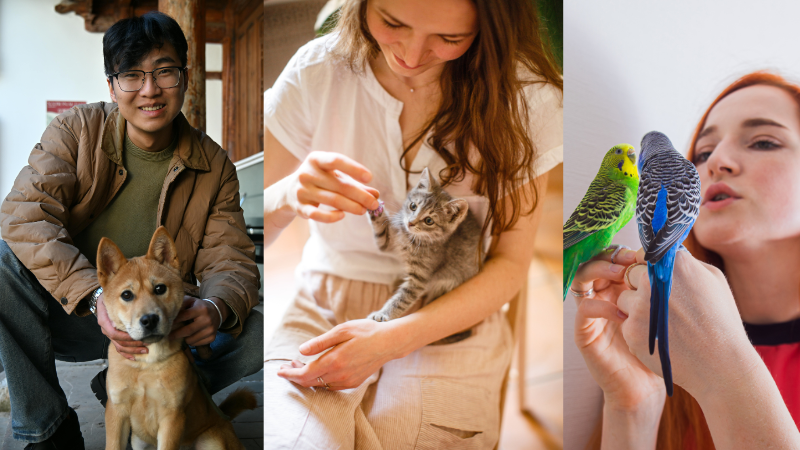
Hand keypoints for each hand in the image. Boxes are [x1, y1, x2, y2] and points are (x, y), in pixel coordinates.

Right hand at [96, 295, 146, 360]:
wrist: (103, 300)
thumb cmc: (109, 297)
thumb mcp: (110, 296)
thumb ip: (116, 302)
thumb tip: (125, 305)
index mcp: (105, 321)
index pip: (114, 334)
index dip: (127, 337)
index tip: (140, 337)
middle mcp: (106, 329)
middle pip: (119, 342)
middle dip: (134, 344)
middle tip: (147, 344)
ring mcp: (109, 334)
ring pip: (120, 347)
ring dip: (133, 350)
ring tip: (146, 349)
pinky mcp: (113, 337)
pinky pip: (118, 348)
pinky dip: (126, 353)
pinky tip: (134, 357)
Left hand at [169, 296, 228, 345]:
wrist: (216, 312)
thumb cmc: (199, 306)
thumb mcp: (191, 301)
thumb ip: (181, 304)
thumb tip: (169, 312)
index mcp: (201, 309)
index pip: (185, 316)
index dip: (174, 321)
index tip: (165, 325)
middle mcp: (207, 320)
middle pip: (188, 330)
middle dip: (175, 334)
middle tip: (167, 336)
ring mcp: (211, 330)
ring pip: (191, 340)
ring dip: (183, 338)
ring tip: (181, 334)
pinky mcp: (212, 337)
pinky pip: (196, 344)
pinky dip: (191, 342)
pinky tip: (191, 336)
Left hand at [276, 319, 405, 390]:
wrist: (389, 343)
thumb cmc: (366, 332)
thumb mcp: (342, 330)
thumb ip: (320, 342)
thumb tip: (301, 350)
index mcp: (334, 361)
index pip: (304, 374)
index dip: (289, 374)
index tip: (279, 370)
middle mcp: (340, 375)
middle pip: (310, 382)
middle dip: (295, 375)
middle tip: (288, 365)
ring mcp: (347, 381)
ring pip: (320, 385)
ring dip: (308, 377)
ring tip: (301, 364)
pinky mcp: (353, 383)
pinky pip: (331, 386)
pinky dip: (320, 380)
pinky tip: (319, 369)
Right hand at [284, 151, 380, 222]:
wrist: (289, 191)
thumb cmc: (319, 180)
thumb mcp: (334, 176)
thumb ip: (355, 184)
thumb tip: (375, 194)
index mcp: (316, 159)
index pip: (336, 160)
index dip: (353, 168)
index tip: (369, 177)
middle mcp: (307, 173)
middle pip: (339, 185)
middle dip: (360, 195)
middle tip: (374, 203)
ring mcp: (302, 190)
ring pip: (332, 199)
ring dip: (351, 206)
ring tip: (364, 210)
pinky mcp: (300, 207)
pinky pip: (317, 214)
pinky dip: (331, 216)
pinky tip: (343, 215)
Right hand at [572, 248, 665, 410]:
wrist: (647, 386)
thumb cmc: (660, 348)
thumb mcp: (663, 311)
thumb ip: (661, 287)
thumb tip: (674, 257)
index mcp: (621, 287)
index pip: (614, 257)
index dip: (625, 251)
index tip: (645, 251)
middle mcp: (603, 295)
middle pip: (595, 261)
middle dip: (611, 256)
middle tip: (630, 259)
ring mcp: (592, 312)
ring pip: (582, 278)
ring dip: (599, 271)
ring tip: (621, 275)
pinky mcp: (585, 332)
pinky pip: (584, 309)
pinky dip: (600, 305)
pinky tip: (622, 313)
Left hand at [617, 250, 754, 398]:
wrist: (721, 365)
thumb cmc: (721, 320)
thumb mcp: (713, 279)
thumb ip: (685, 261)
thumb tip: (667, 251)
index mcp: (673, 263)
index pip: (643, 253)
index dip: (648, 267)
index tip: (657, 278)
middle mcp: (651, 280)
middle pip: (630, 275)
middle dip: (641, 287)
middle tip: (664, 305)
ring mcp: (639, 305)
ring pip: (625, 299)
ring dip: (637, 309)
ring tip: (665, 324)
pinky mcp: (631, 329)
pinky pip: (626, 323)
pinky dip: (639, 331)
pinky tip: (661, 338)